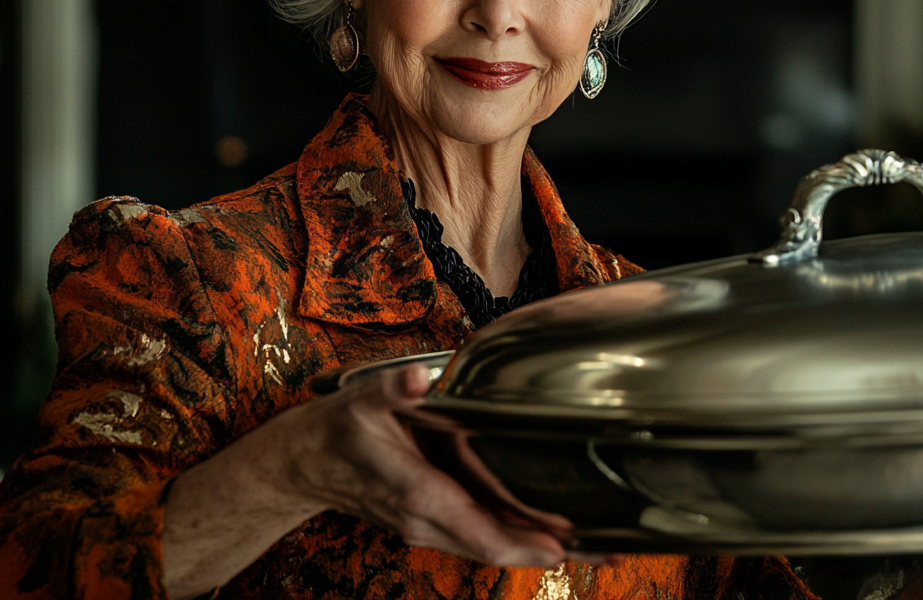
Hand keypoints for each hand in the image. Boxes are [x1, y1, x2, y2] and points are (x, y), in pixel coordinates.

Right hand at [165, 364, 615, 598]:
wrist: (302, 464)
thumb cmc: (336, 432)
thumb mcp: (362, 402)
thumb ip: (394, 391)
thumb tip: (418, 379)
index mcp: (420, 495)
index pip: (480, 531)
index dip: (524, 543)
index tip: (565, 548)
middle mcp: (428, 520)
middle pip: (497, 546)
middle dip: (552, 552)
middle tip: (610, 552)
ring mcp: (430, 526)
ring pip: (493, 545)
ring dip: (541, 549)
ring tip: (598, 548)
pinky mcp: (433, 521)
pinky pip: (482, 535)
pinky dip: (519, 538)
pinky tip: (552, 535)